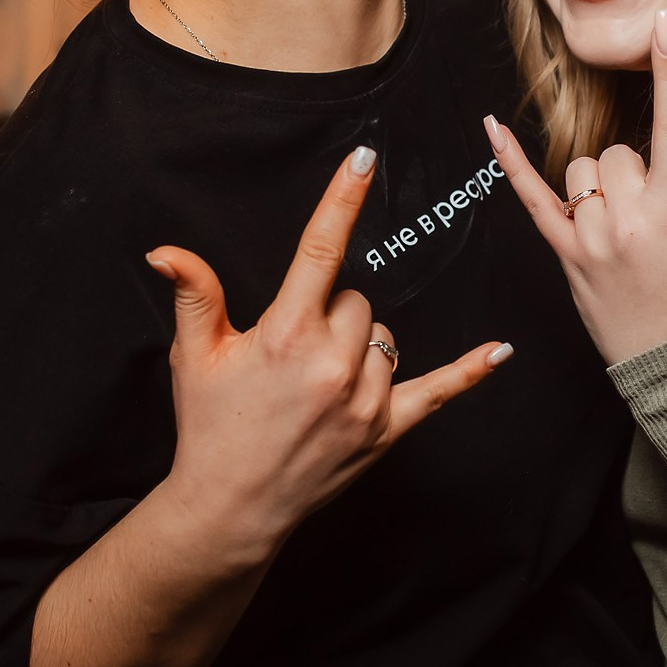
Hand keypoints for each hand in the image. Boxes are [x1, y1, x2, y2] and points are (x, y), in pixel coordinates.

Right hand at [147, 148, 510, 569]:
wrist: (231, 507)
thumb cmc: (210, 428)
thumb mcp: (195, 356)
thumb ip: (196, 295)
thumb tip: (166, 251)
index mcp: (286, 334)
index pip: (320, 251)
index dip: (342, 200)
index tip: (364, 159)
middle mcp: (331, 363)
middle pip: (358, 299)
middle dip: (331, 312)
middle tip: (296, 350)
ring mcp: (364, 400)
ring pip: (385, 336)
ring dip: (361, 346)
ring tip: (318, 381)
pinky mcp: (386, 430)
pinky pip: (438, 391)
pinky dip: (469, 371)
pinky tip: (501, 351)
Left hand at [486, 13, 666, 367]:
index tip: (664, 26)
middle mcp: (629, 216)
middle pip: (620, 151)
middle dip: (637, 170)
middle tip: (654, 215)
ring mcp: (591, 235)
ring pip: (585, 168)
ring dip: (602, 184)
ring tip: (623, 226)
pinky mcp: (565, 253)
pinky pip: (530, 197)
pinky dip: (510, 161)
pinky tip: (490, 124)